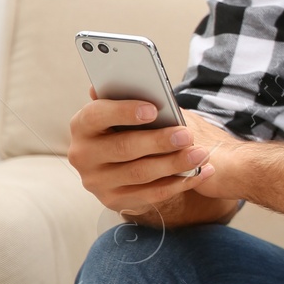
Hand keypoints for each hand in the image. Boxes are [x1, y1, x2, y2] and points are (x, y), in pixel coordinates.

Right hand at [67, 87, 240, 225]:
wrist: (124, 162)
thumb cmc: (130, 127)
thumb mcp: (129, 111)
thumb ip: (133, 99)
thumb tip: (144, 84)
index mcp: (82, 125)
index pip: (97, 116)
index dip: (124, 112)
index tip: (153, 109)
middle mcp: (83, 155)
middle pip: (123, 148)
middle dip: (158, 142)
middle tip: (187, 135)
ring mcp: (97, 181)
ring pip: (140, 173)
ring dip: (174, 164)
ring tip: (200, 153)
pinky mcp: (114, 200)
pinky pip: (151, 194)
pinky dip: (180, 183)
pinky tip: (201, 171)